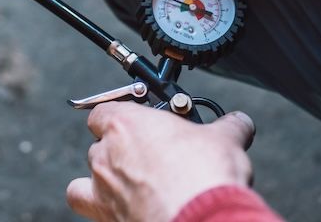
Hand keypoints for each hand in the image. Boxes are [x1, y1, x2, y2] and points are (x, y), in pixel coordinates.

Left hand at [66, 102, 254, 221]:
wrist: (198, 219)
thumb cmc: (203, 176)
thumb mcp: (224, 139)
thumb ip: (228, 126)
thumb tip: (239, 123)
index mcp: (126, 123)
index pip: (105, 109)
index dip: (122, 114)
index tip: (142, 121)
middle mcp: (106, 152)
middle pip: (102, 141)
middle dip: (125, 147)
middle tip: (154, 155)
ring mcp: (102, 184)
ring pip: (90, 170)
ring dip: (107, 172)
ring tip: (134, 179)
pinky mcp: (104, 213)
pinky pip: (81, 201)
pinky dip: (94, 201)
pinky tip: (115, 202)